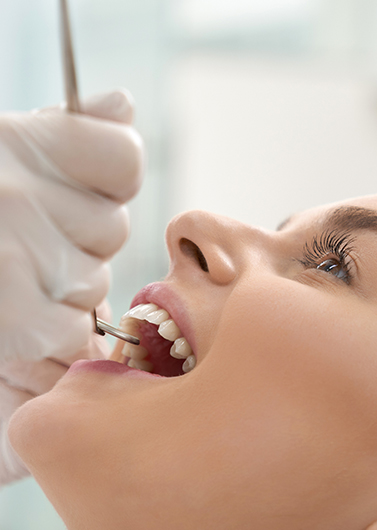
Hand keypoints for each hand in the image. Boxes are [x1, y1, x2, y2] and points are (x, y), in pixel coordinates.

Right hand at [0, 89, 143, 362]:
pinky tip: (13, 317)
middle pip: (112, 230)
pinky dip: (46, 333)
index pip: (123, 158)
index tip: (76, 190)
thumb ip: (66, 133)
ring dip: (63, 290)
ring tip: (11, 280)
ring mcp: (13, 258)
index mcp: (19, 142)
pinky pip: (68, 333)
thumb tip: (121, 106)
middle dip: (78, 240)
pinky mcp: (14, 324)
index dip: (106, 182)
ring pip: (92, 285)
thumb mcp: (4, 149)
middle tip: (27, 243)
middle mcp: (16, 194)